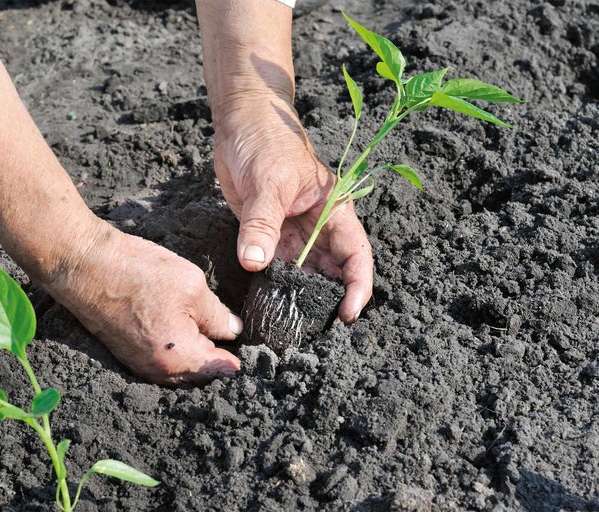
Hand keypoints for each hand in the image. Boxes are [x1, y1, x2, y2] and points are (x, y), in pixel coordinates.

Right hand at [45, 221, 241, 385]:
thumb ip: (218, 315)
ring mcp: (141, 365)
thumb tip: (234, 331)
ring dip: (199, 356)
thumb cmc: (137, 272)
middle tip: (237, 337)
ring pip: (183, 370)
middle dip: (221, 360)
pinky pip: (164, 362)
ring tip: (215, 333)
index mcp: (180, 358)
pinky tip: (187, 330)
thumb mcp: (192, 286)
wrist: (82, 265)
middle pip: (202, 376)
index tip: (257, 349)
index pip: (222, 370)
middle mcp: (159, 371)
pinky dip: (179, 352)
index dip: (242, 358)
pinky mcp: (129, 353)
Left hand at [212, 93, 373, 322]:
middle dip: (330, 300)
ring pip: (305, 273)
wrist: (240, 122)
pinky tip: (269, 304)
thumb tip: (254, 263)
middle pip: (334, 271)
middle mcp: (319, 226)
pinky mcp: (270, 234)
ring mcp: (295, 232)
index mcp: (335, 210)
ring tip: (293, 325)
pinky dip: (275, 285)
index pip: (356, 255)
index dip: (358, 287)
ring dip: (300, 296)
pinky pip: (276, 266)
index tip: (348, 315)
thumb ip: (261, 224)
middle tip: (316, 331)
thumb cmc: (266, 141)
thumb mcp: (267, 182)